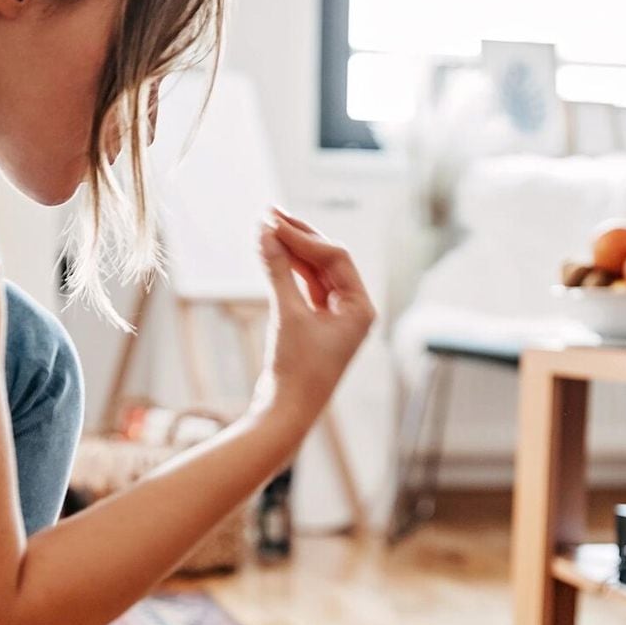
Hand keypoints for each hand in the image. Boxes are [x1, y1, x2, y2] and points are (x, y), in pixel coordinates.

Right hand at [252, 207, 375, 424]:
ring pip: (314, 273)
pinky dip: (287, 271)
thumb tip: (264, 231)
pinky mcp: (315, 326)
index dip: (304, 237)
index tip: (273, 223)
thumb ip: (278, 270)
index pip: (336, 258)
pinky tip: (270, 252)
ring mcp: (335, 318)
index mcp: (361, 308)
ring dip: (291, 251)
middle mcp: (353, 310)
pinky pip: (304, 288)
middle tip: (268, 213)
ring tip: (264, 227)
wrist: (286, 412)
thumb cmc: (296, 369)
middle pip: (327, 260)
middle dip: (298, 237)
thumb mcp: (287, 314)